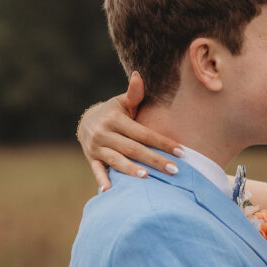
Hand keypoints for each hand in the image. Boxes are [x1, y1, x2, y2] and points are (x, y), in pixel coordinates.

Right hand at [77, 71, 182, 190]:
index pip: (144, 133)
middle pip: (133, 148)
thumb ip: (133, 93)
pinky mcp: (91, 158)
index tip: (181, 152)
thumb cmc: (113, 112)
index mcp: (115, 119)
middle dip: (154, 160)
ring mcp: (96, 147)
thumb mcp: (121, 102)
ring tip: (147, 177)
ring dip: (131, 169)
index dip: (162, 142)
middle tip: (174, 170)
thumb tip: (138, 75)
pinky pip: (97, 170)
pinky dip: (102, 180)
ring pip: (116, 160)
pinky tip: (110, 191)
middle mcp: (105, 133)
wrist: (85, 121)